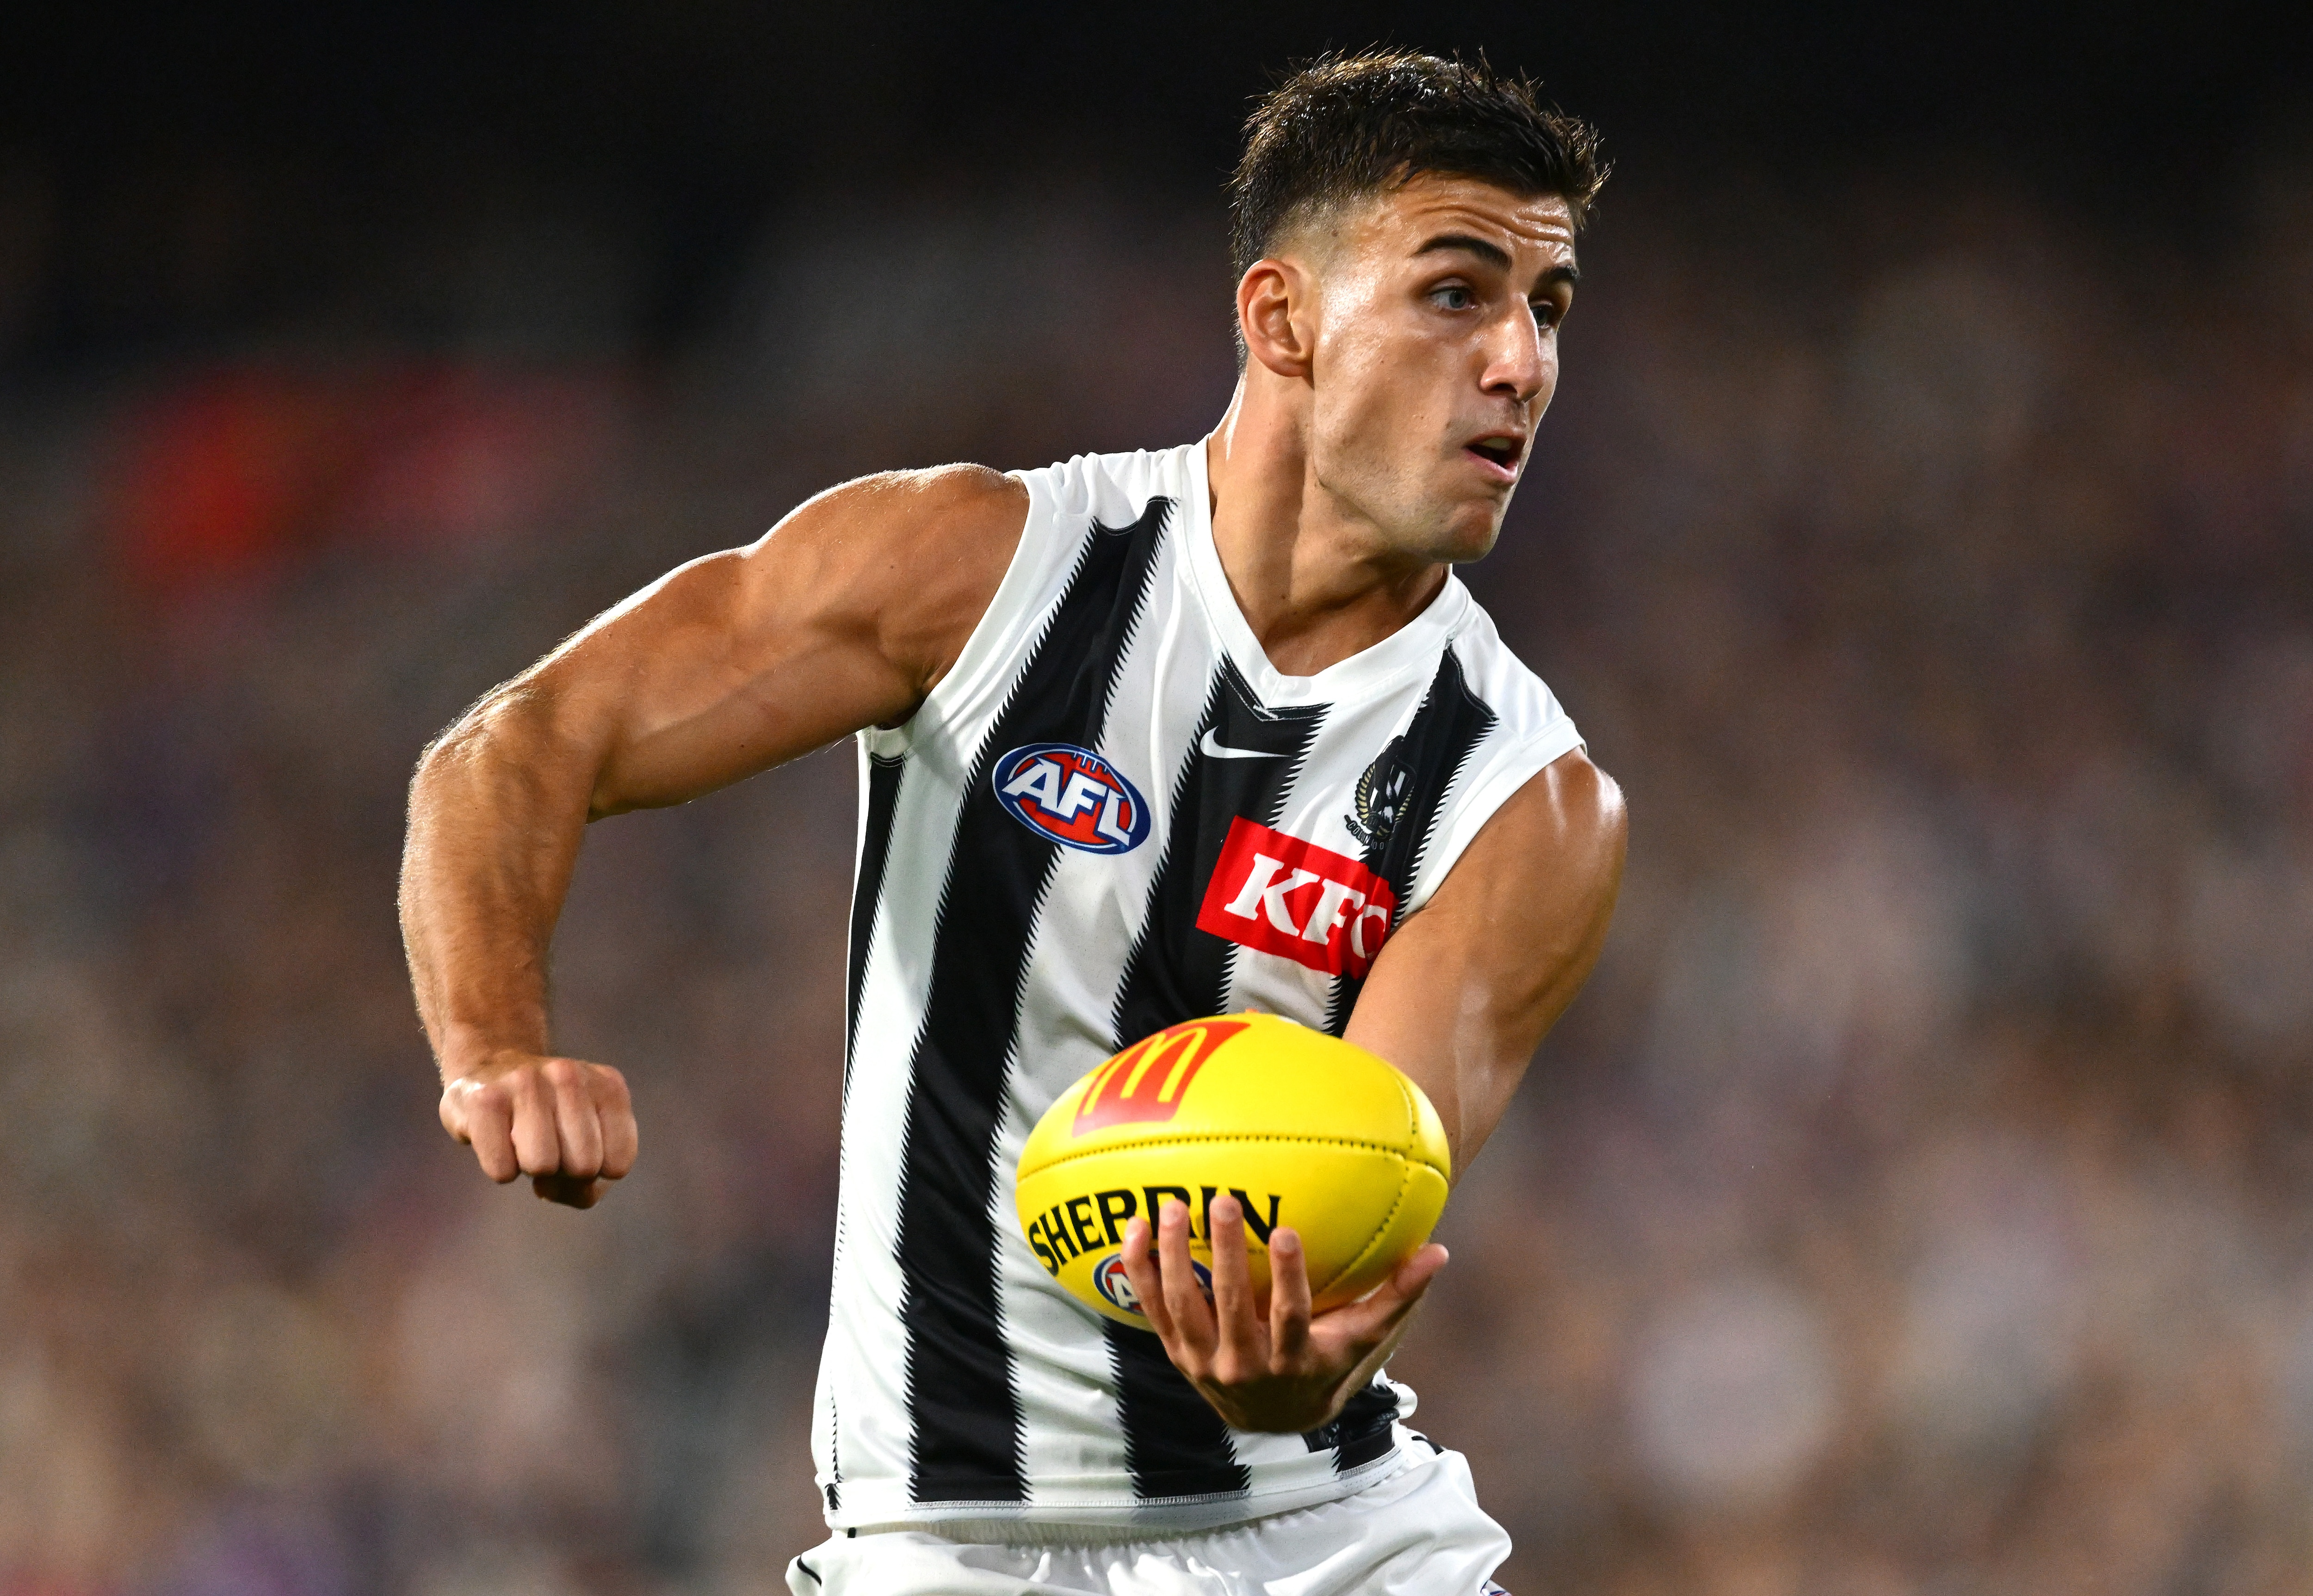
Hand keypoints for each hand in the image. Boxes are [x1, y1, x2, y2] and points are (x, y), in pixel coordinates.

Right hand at [439, 1052, 636, 1207]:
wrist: (490, 1070)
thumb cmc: (546, 1116)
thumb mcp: (587, 1137)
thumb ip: (592, 1180)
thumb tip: (571, 1193)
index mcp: (608, 1086)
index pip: (618, 1164)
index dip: (595, 1177)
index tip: (576, 1157)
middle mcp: (569, 1076)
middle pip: (584, 1166)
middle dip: (563, 1174)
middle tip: (547, 1149)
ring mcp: (526, 1082)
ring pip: (542, 1166)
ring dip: (530, 1168)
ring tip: (523, 1141)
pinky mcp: (484, 1099)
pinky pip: (502, 1170)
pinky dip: (500, 1168)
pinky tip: (498, 1137)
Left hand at [1119, 1193, 1446, 1432]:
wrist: (1274, 1420)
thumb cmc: (1328, 1364)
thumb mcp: (1364, 1338)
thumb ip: (1397, 1295)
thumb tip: (1439, 1251)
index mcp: (1293, 1360)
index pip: (1289, 1316)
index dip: (1287, 1276)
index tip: (1283, 1231)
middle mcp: (1245, 1365)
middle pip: (1231, 1305)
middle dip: (1223, 1253)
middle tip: (1219, 1199)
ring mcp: (1205, 1363)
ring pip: (1184, 1306)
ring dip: (1173, 1256)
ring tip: (1169, 1206)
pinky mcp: (1176, 1354)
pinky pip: (1153, 1311)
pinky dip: (1141, 1272)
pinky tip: (1134, 1228)